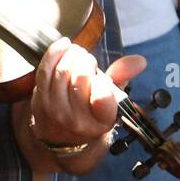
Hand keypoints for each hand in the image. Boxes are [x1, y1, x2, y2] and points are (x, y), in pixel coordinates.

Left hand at [29, 36, 146, 146]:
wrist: (60, 135)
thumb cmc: (90, 111)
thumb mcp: (112, 100)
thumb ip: (124, 78)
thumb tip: (139, 60)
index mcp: (101, 121)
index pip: (103, 100)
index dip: (102, 83)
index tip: (102, 78)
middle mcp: (78, 119)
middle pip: (81, 79)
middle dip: (87, 61)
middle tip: (89, 59)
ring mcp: (56, 109)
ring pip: (62, 72)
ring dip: (71, 55)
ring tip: (77, 52)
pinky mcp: (40, 99)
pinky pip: (45, 71)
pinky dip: (54, 53)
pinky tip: (63, 45)